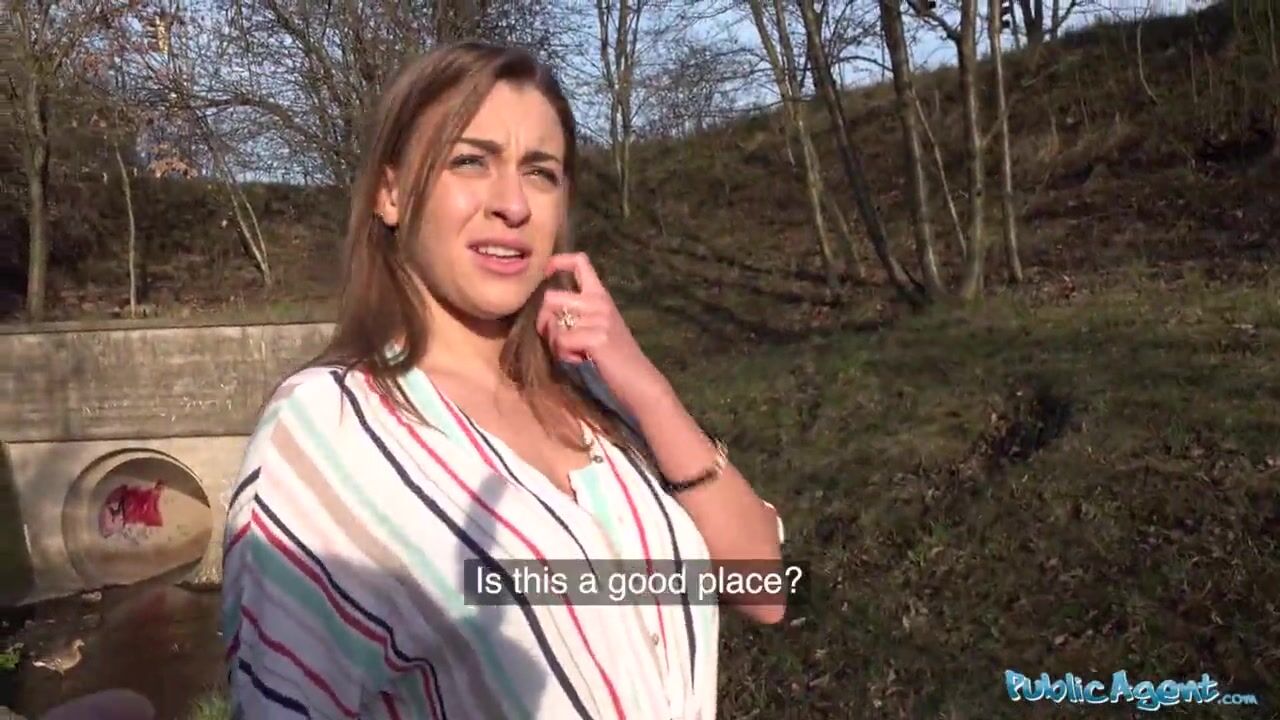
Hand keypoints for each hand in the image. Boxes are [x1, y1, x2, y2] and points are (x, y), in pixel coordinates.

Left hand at [535, 252, 669, 411]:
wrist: (639, 380)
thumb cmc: (615, 358)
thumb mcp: (599, 327)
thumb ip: (578, 313)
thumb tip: (545, 311)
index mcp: (601, 295)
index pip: (581, 262)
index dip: (558, 261)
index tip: (546, 272)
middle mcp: (599, 301)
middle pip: (551, 297)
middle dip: (544, 321)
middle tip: (555, 340)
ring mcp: (599, 318)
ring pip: (552, 324)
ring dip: (555, 344)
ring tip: (572, 354)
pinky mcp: (596, 337)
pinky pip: (561, 342)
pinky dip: (563, 356)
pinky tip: (580, 361)